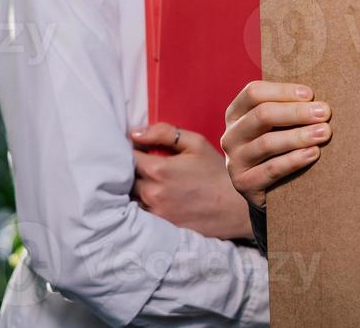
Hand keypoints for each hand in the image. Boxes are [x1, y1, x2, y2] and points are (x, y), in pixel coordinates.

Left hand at [129, 122, 251, 240]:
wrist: (234, 208)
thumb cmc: (216, 173)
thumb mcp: (195, 144)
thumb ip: (164, 133)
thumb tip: (136, 133)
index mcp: (158, 170)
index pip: (127, 156)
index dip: (130, 149)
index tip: (139, 148)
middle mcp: (152, 193)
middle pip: (124, 177)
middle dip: (129, 168)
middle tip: (144, 163)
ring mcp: (154, 212)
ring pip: (130, 196)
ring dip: (135, 186)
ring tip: (152, 180)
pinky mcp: (159, 227)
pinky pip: (139, 211)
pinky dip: (142, 202)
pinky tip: (157, 197)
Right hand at [221, 81, 330, 209]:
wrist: (268, 191)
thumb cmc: (279, 147)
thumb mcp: (277, 126)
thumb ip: (288, 109)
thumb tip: (318, 98)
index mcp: (236, 114)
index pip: (254, 92)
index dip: (283, 91)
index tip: (310, 94)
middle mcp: (231, 136)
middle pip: (262, 115)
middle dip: (296, 112)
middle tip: (325, 112)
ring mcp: (234, 161)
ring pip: (267, 143)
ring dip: (299, 136)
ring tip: (324, 132)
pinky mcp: (244, 184)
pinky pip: (271, 169)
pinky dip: (294, 160)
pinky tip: (313, 153)